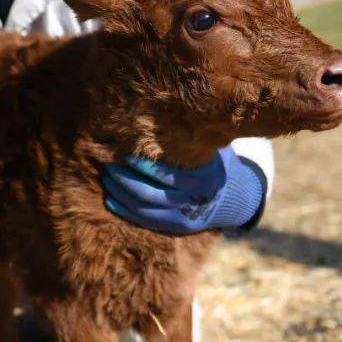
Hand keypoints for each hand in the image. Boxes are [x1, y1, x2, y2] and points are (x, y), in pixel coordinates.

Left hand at [102, 147, 264, 234]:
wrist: (236, 197)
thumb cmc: (216, 163)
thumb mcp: (213, 148)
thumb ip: (194, 138)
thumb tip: (166, 114)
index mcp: (202, 178)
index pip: (167, 175)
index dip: (143, 166)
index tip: (125, 155)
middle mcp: (192, 200)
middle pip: (151, 194)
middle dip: (126, 181)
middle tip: (108, 167)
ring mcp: (184, 217)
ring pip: (145, 210)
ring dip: (122, 195)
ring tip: (106, 179)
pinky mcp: (176, 227)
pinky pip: (146, 222)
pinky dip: (126, 212)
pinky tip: (110, 200)